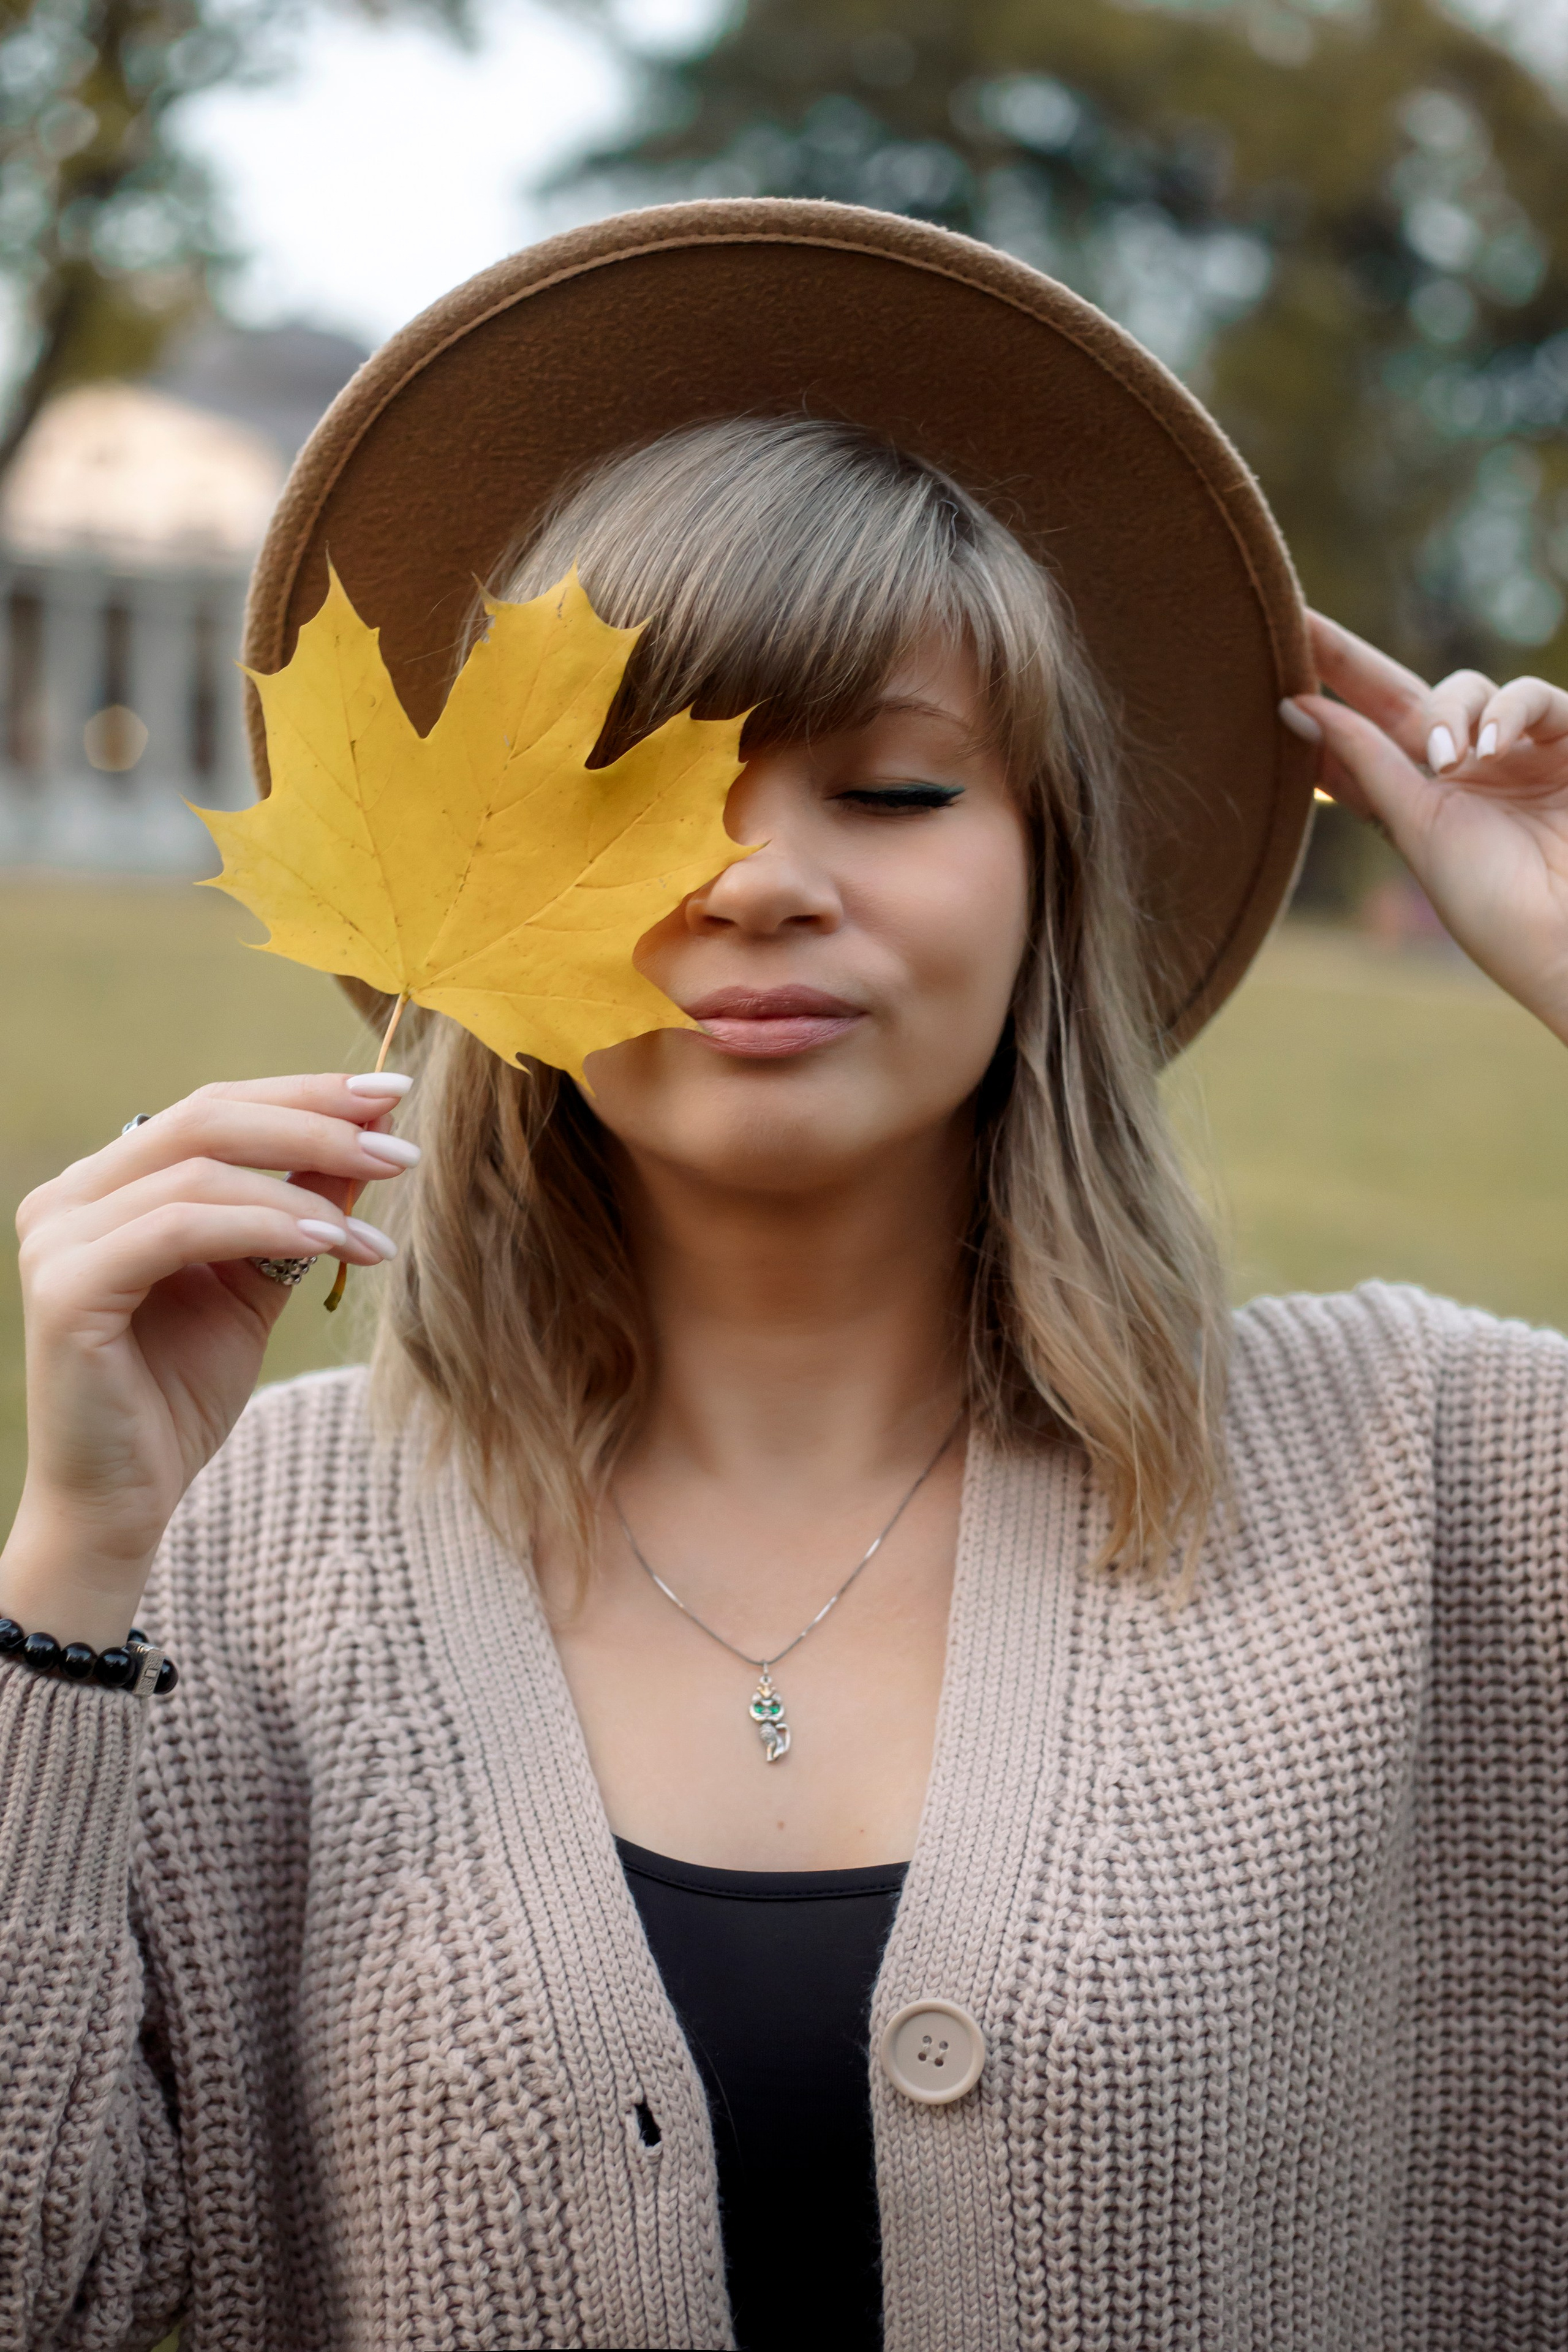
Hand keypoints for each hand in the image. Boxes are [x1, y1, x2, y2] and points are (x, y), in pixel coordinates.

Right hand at [0, 1075, 414, 1648]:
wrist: (124, 1500)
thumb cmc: (181, 1394)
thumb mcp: (259, 1282)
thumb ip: (299, 1207)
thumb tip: (371, 1135)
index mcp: (108, 1185)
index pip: (214, 1107)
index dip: (305, 1093)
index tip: (393, 1093)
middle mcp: (71, 1196)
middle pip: (206, 1116)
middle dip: (314, 1120)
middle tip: (401, 1143)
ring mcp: (58, 1237)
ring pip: (198, 1168)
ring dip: (305, 1186)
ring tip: (375, 1227)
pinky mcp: (66, 1287)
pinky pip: (179, 1226)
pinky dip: (262, 1224)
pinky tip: (331, 1241)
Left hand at [1283, 615, 1567, 1040]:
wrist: (1565, 935)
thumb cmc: (1491, 901)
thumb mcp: (1414, 826)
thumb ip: (1364, 761)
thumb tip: (1295, 706)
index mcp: (1414, 800)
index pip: (1355, 738)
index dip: (1317, 701)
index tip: (1270, 657)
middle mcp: (1459, 769)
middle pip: (1393, 696)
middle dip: (1346, 660)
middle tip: (1299, 622)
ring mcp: (1514, 751)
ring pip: (1463, 688)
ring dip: (1448, 714)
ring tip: (1450, 761)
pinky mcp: (1566, 740)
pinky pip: (1530, 696)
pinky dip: (1507, 712)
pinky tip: (1490, 747)